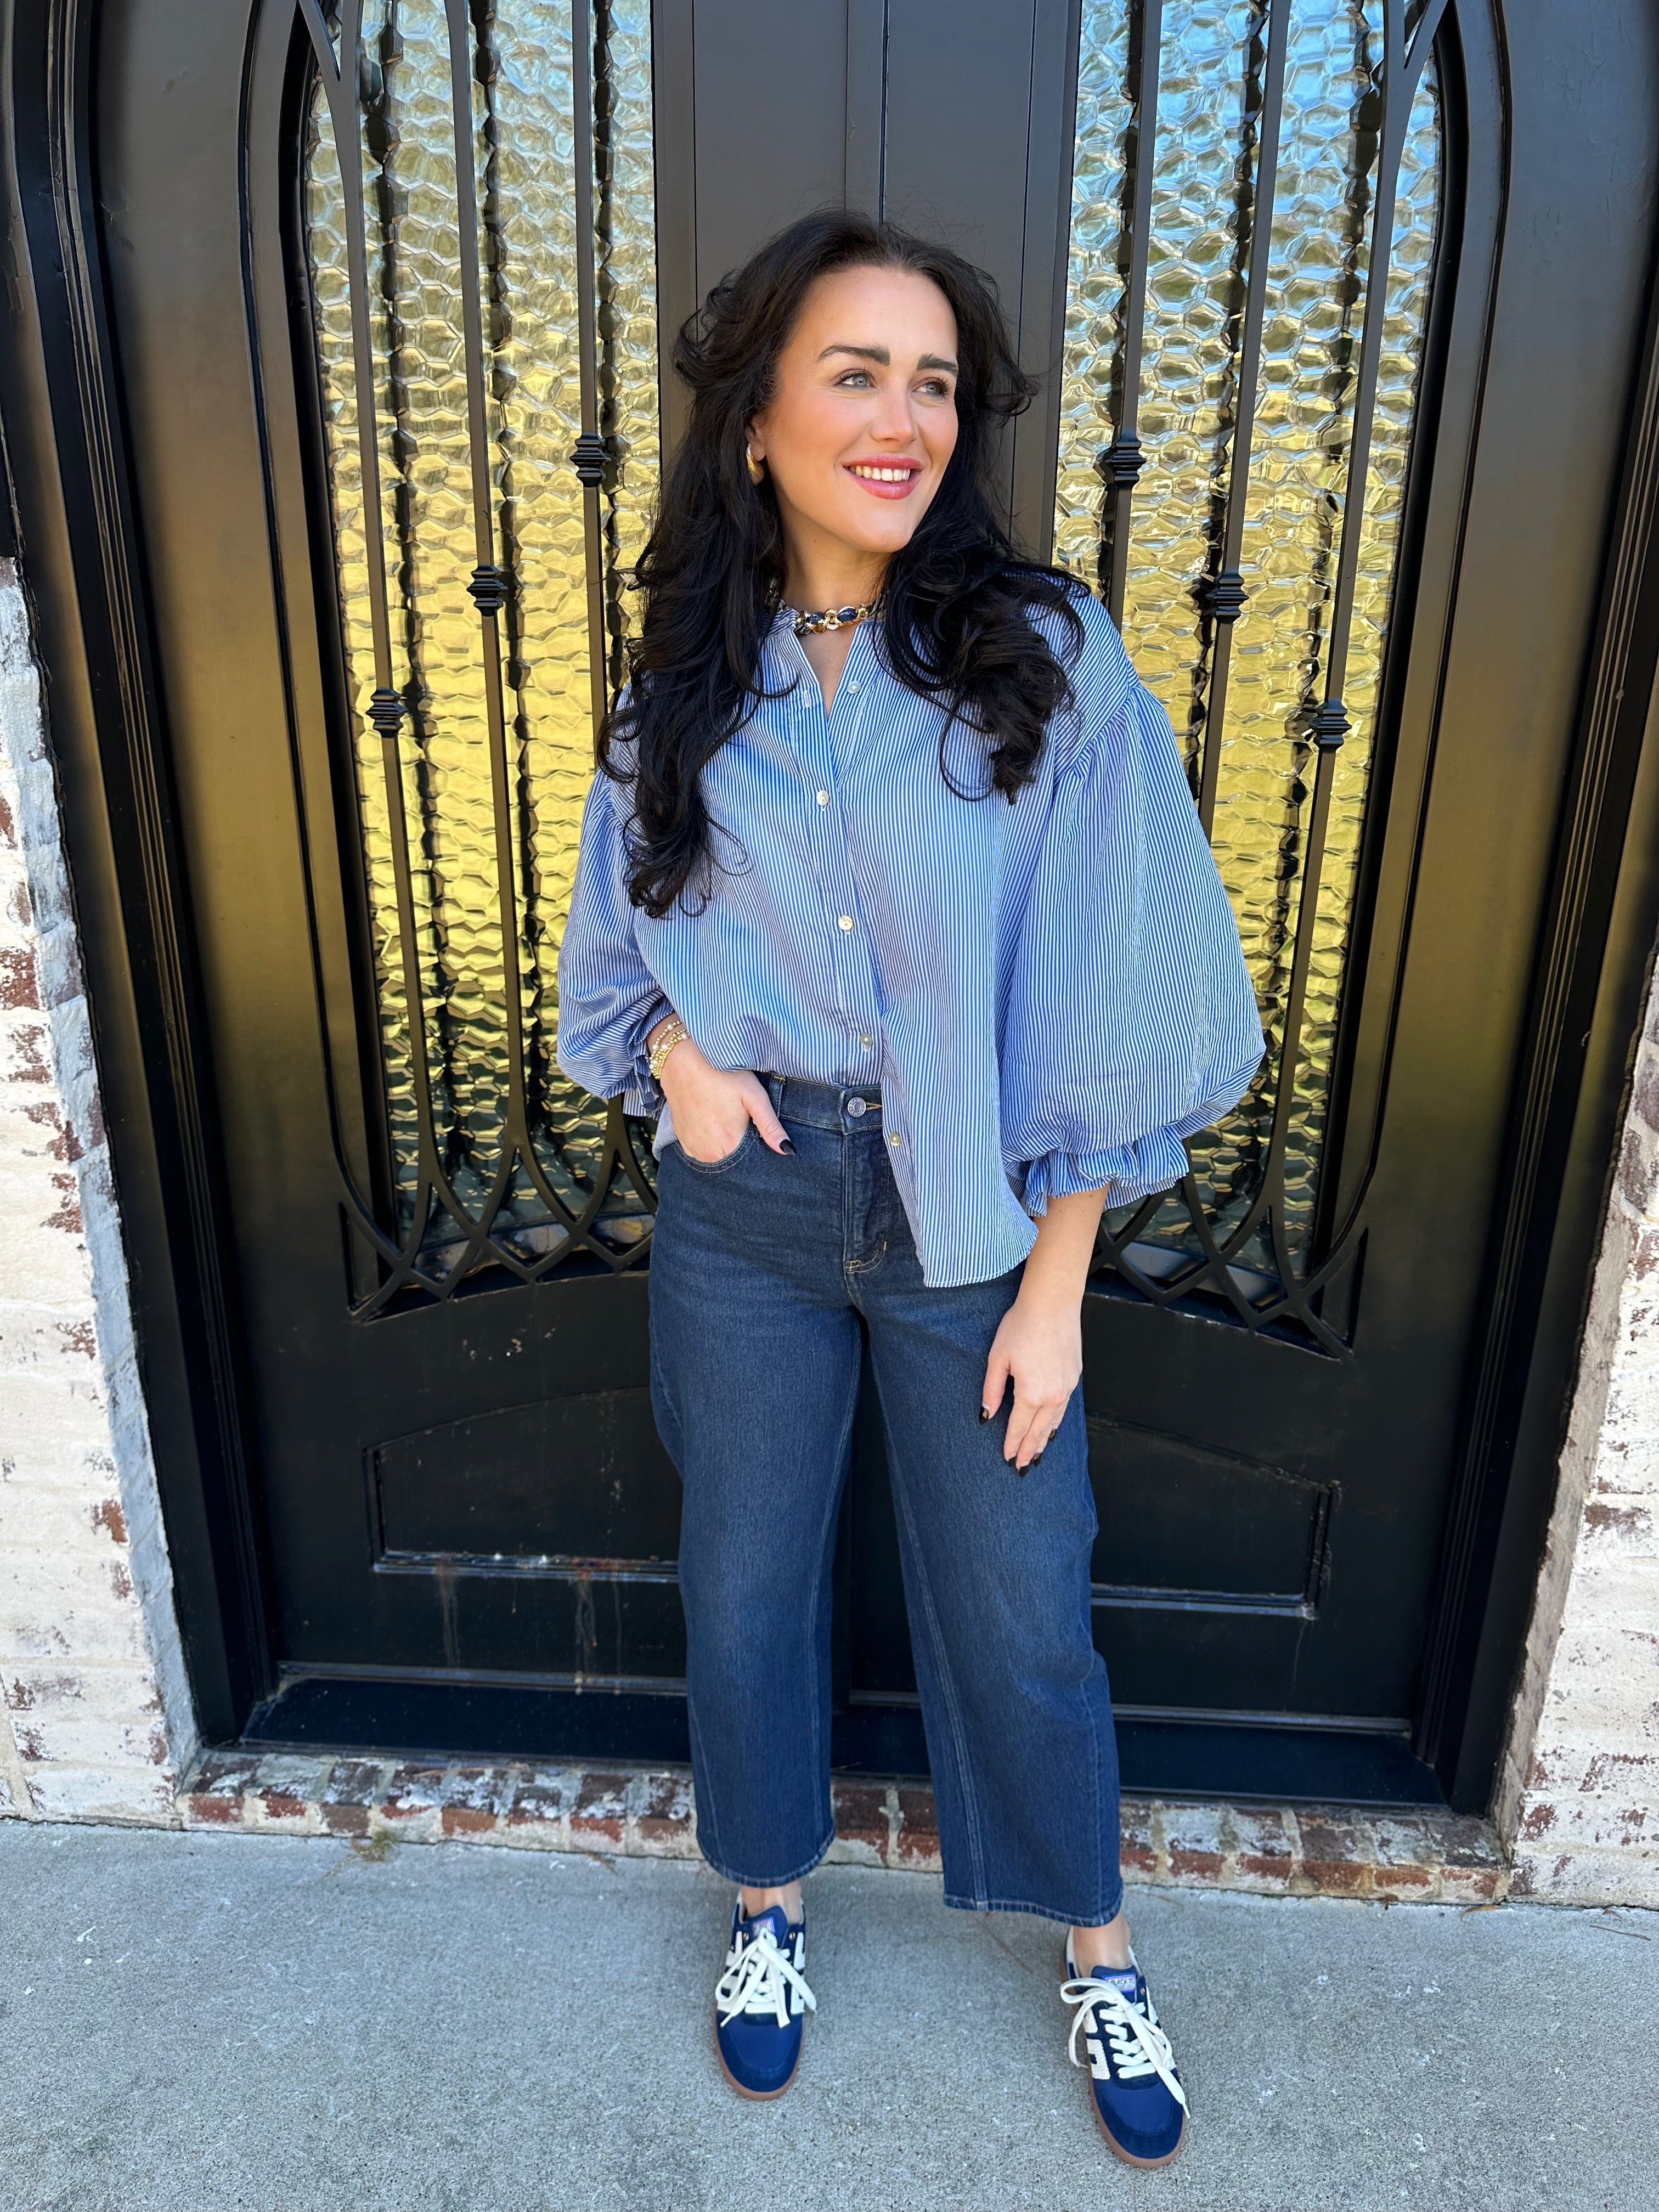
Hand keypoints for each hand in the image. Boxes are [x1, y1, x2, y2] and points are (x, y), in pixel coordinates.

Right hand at [652, 1024, 791, 1161]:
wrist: (682, 1059)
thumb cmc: (722, 1073)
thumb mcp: (753, 1096)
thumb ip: (770, 1126)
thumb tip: (789, 1151)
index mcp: (729, 1146)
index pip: (751, 1160)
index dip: (758, 1145)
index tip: (756, 1127)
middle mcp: (708, 1155)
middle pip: (734, 1158)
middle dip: (742, 1144)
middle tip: (741, 1117)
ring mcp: (693, 1149)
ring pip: (718, 1154)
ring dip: (725, 1143)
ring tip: (726, 1116)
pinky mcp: (682, 1141)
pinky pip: (702, 1149)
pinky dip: (709, 1140)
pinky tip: (712, 1120)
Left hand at [981, 1286, 1082, 1469]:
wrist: (1052, 1303)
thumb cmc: (1022, 1326)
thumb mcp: (998, 1358)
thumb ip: (992, 1390)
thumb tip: (987, 1415)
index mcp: (1031, 1393)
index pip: (1019, 1427)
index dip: (1011, 1444)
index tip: (1006, 1458)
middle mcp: (1053, 1395)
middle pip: (1039, 1431)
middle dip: (1029, 1450)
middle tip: (1021, 1467)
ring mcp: (1067, 1387)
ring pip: (1054, 1422)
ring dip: (1044, 1440)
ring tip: (1036, 1454)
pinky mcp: (1075, 1377)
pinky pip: (1064, 1408)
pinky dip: (1056, 1422)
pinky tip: (1051, 1427)